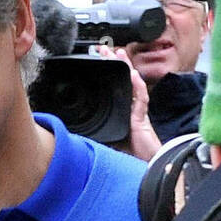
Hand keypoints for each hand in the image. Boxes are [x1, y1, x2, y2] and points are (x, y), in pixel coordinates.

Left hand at [96, 44, 162, 162]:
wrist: (145, 170)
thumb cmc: (128, 161)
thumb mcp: (105, 148)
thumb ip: (94, 139)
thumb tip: (75, 138)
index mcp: (119, 117)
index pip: (112, 92)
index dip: (106, 78)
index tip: (96, 65)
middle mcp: (128, 112)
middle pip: (121, 83)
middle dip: (114, 65)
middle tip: (104, 50)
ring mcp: (136, 114)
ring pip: (131, 85)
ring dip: (126, 68)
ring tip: (119, 53)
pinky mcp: (143, 119)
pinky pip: (141, 99)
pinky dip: (138, 87)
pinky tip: (133, 75)